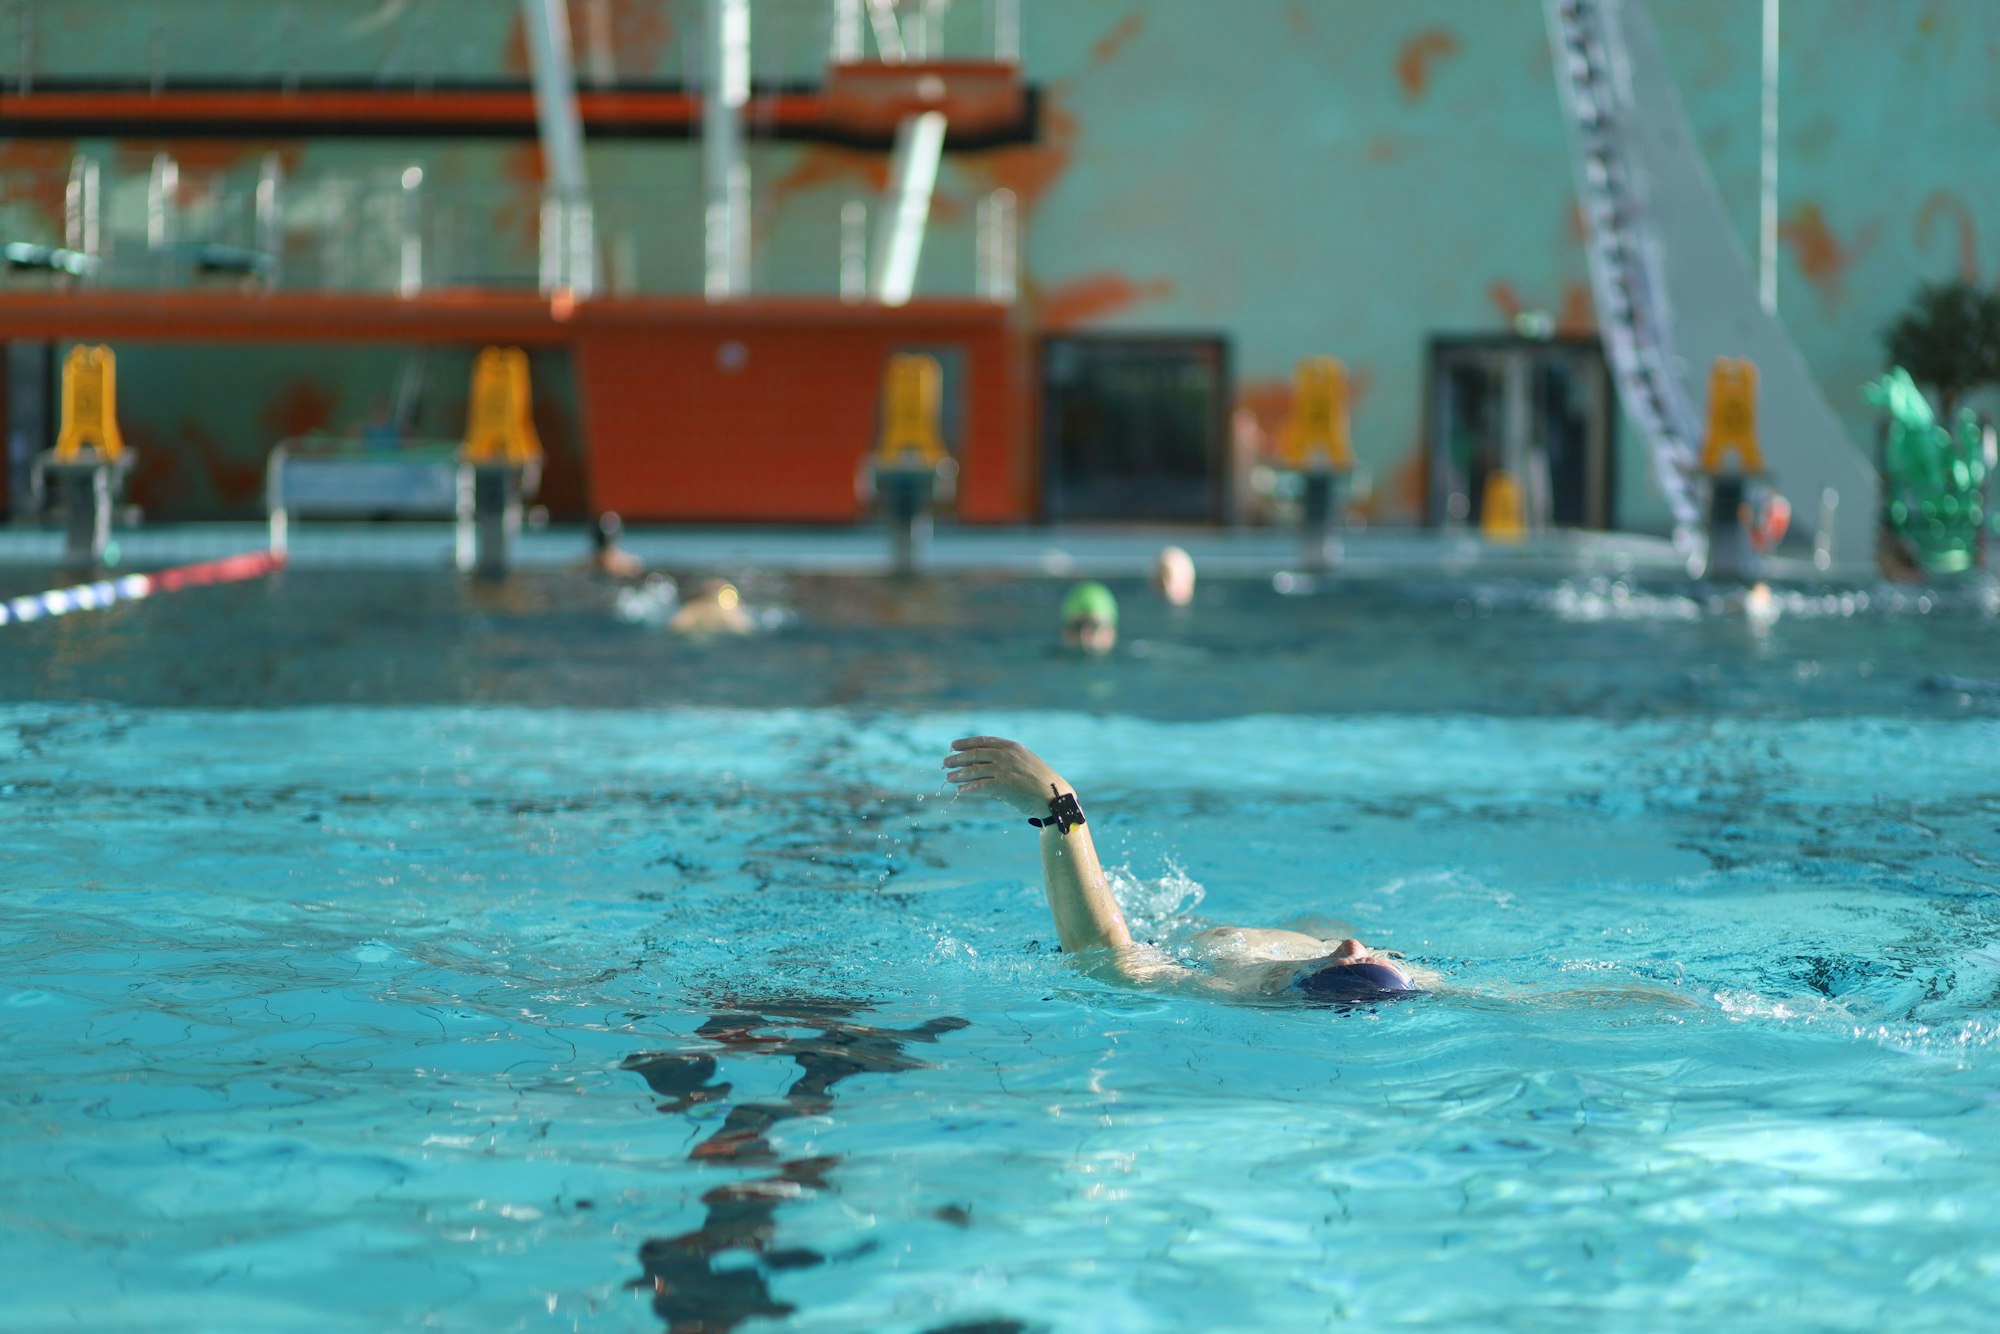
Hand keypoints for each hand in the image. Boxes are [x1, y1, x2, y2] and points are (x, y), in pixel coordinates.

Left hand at [944, 736, 1072, 817]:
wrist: (1054, 796)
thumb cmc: (1040, 781)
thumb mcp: (1025, 761)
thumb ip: (1007, 759)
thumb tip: (985, 763)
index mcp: (1012, 747)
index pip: (983, 741)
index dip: (966, 743)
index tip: (953, 746)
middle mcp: (1006, 756)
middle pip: (975, 755)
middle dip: (957, 758)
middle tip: (945, 762)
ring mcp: (1004, 770)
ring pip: (974, 771)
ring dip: (958, 774)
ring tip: (949, 777)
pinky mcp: (1003, 786)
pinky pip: (979, 786)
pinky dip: (968, 788)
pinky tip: (961, 790)